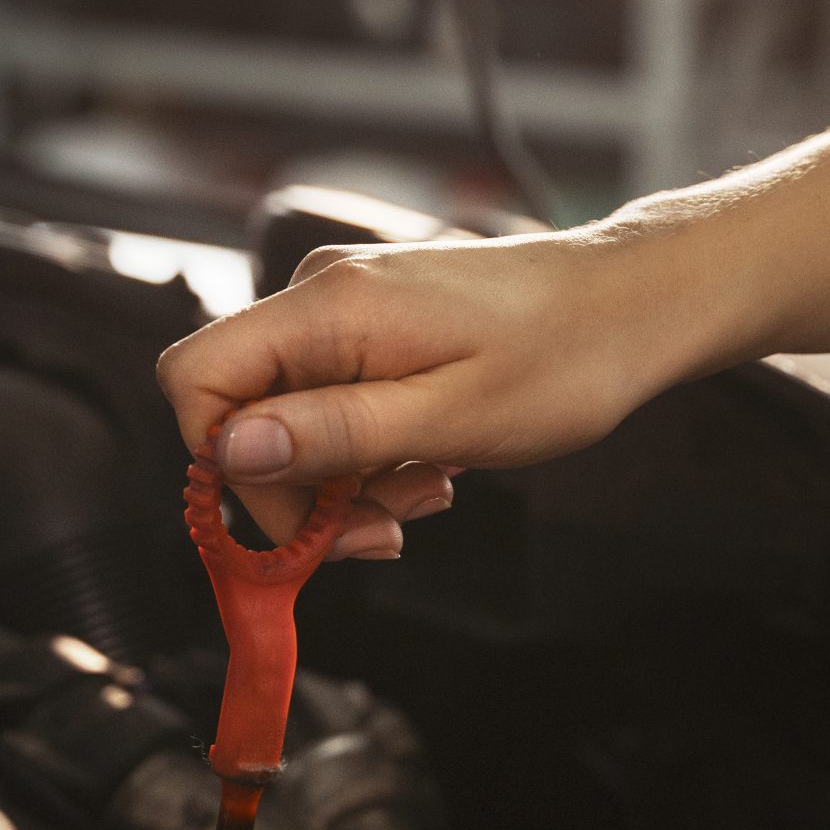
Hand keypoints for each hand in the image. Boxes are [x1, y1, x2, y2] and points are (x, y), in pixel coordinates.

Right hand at [156, 226, 686, 558]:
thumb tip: (232, 450)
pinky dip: (369, 451)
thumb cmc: (565, 356)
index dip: (224, 466)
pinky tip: (430, 466)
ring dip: (344, 480)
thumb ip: (335, 433)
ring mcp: (347, 307)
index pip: (195, 378)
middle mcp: (324, 295)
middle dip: (299, 492)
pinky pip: (332, 401)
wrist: (634, 304)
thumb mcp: (450, 420)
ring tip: (425, 495)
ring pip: (290, 417)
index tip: (297, 523)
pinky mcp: (373, 325)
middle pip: (242, 412)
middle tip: (378, 534)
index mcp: (329, 308)